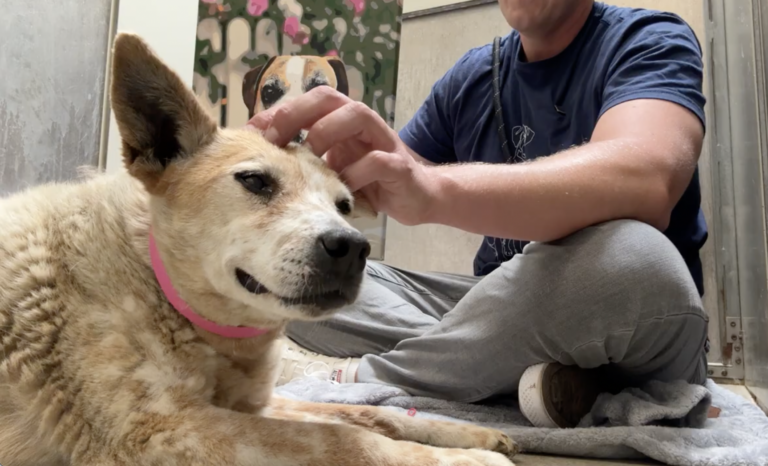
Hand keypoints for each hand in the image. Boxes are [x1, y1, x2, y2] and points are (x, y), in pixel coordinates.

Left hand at [246, 87, 438, 225]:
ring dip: (328, 132)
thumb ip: (306, 156)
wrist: (418, 196)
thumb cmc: (368, 180)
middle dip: (297, 113)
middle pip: (329, 98)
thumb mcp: (333, 165)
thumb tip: (259, 159)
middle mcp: (361, 124)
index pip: (307, 102)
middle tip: (273, 139)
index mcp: (341, 120)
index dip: (278, 112)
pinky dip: (357, 172)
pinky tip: (342, 187)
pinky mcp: (400, 167)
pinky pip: (379, 160)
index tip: (250, 133)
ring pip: (357, 116)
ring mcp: (383, 141)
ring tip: (309, 155)